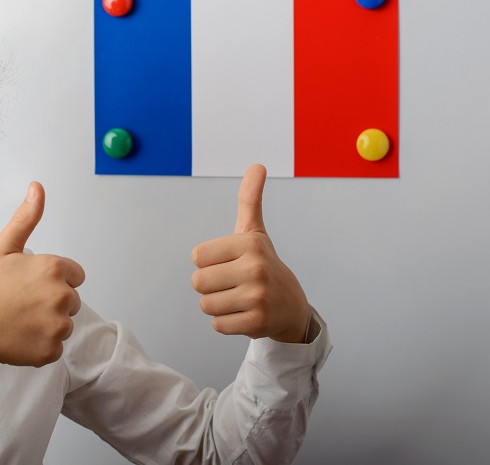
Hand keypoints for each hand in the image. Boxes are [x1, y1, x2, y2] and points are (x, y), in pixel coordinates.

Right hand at [0, 182, 84, 376]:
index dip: (53, 279)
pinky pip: (55, 346)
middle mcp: (63, 296)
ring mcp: (59, 325)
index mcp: (54, 268)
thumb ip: (26, 218)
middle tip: (20, 302)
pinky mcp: (52, 350)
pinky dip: (41, 344)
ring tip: (18, 320)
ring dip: (48, 323)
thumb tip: (37, 187)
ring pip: (64, 322)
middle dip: (51, 301)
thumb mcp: (2, 247)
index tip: (29, 284)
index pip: (74, 275)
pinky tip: (20, 337)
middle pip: (71, 299)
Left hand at [190, 164, 309, 342]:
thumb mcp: (255, 231)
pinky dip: (226, 322)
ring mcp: (258, 296)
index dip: (208, 263)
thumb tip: (257, 165)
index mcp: (250, 243)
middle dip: (210, 287)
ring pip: (206, 305)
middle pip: (198, 282)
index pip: (197, 257)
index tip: (230, 263)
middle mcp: (255, 268)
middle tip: (233, 284)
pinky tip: (244, 314)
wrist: (292, 307)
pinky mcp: (257, 322)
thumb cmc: (264, 265)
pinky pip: (218, 324)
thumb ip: (249, 199)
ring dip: (217, 305)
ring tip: (239, 299)